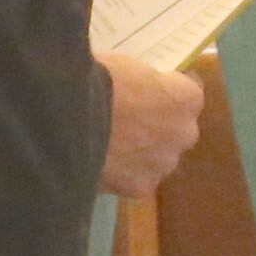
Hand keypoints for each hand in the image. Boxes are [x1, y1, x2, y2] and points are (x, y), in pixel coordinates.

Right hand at [97, 53, 204, 196]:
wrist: (68, 117)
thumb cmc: (101, 80)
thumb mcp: (132, 67)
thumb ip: (146, 85)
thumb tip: (141, 91)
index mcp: (187, 98)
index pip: (185, 97)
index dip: (164, 98)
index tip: (147, 98)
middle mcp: (185, 133)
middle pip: (175, 132)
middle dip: (156, 130)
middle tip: (126, 126)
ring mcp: (164, 163)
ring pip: (156, 160)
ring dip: (140, 156)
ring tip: (107, 150)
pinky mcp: (140, 188)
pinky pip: (132, 181)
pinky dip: (119, 177)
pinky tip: (98, 166)